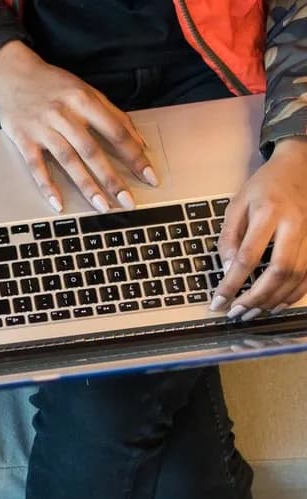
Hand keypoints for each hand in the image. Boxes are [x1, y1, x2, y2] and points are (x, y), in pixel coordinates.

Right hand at [0, 41, 156, 212]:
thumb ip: (112, 115)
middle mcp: (65, 114)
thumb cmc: (54, 85)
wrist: (14, 73)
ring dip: (86, 185)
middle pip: (92, 151)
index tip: (148, 175)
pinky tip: (58, 203)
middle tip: (127, 201)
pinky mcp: (24, 140)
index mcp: (84, 100)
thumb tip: (138, 142)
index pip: (115, 131)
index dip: (134, 155)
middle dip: (112, 178)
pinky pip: (36, 166)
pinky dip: (47, 186)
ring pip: (68, 161)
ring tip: (101, 206)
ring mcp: (43, 128)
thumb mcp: (86, 91)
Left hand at [211, 137, 306, 319]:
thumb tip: (228, 271)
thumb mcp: (236, 206)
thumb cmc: (263, 187)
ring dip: (273, 300)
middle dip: (256, 298)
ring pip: (297, 276)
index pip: (248, 257)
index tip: (218, 303)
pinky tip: (275, 304)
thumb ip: (229, 238)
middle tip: (237, 313)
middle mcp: (295, 224)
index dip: (232, 284)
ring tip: (251, 313)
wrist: (299, 166)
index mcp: (269, 213)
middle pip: (279, 271)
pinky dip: (293, 294)